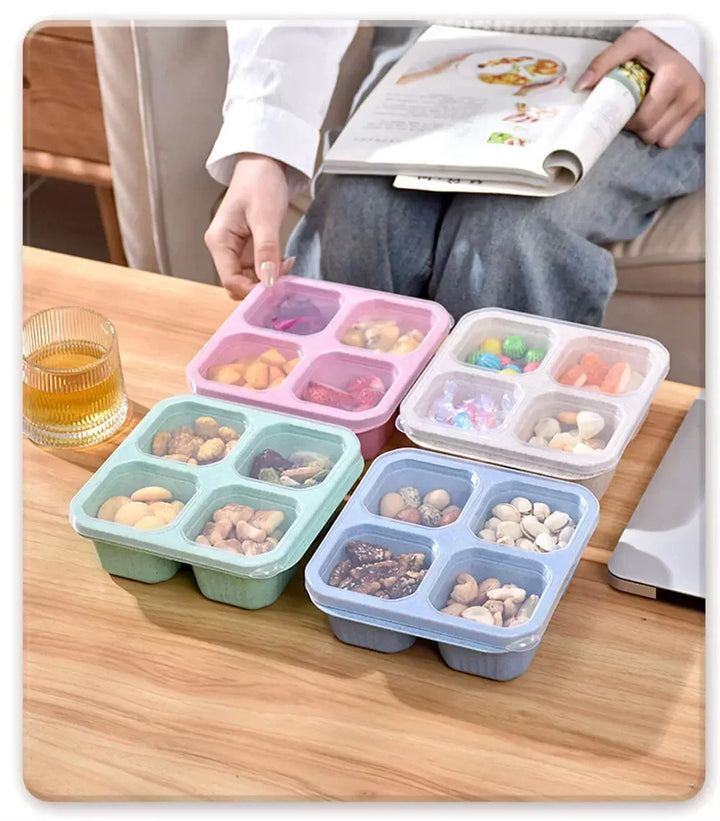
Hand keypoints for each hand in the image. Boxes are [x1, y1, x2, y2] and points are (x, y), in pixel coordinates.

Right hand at [204, 153, 294, 298]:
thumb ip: (266, 250)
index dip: (252, 290)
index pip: (231, 281)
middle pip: (240, 284)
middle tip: (285, 273)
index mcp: (219, 242)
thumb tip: (268, 281)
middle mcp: (224, 249)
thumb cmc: (259, 182)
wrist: (263, 163)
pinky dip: (273, 271)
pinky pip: (259, 270)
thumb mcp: (265, 216)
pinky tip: (285, 260)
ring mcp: (236, 251)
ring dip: (270, 279)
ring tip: (287, 263)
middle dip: (263, 285)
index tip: (275, 288)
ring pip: (251, 280)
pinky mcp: (249, 250)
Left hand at [574, 27, 704, 147]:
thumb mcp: (630, 44)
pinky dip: (661, 134)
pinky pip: (671, 139)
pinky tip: (657, 118)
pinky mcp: (698, 112)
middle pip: (650, 133)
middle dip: (635, 128)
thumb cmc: (653, 48)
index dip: (627, 121)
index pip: (643, 120)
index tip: (622, 110)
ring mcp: (695, 105)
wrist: (682, 46)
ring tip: (644, 113)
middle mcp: (688, 95)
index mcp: (673, 79)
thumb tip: (581, 87)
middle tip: (631, 112)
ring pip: (661, 140)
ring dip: (647, 132)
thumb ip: (604, 62)